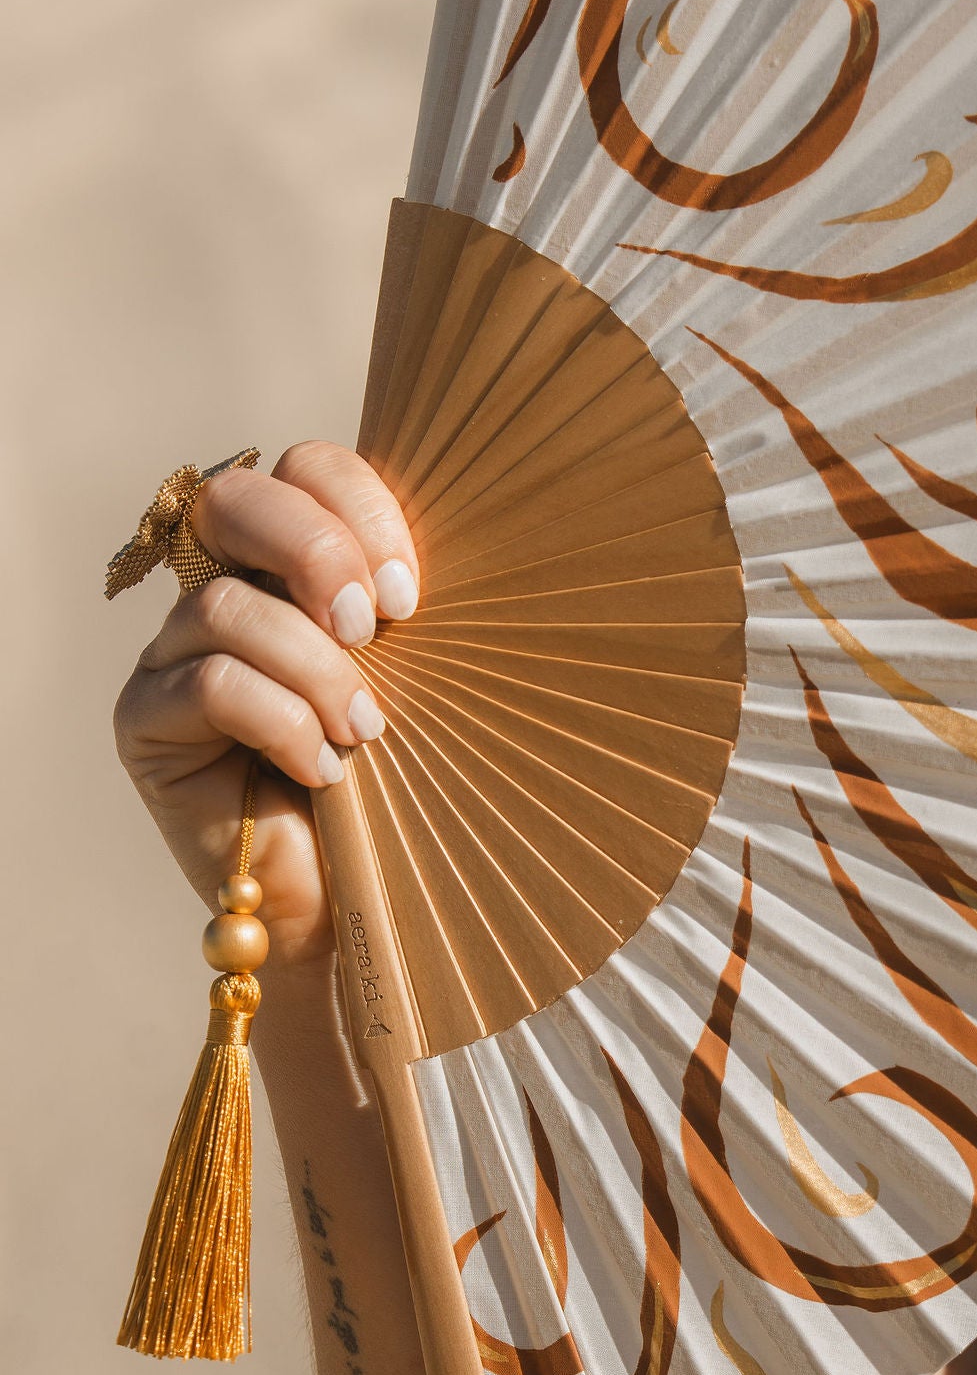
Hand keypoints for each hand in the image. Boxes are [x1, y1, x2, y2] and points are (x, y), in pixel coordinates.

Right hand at [113, 444, 419, 970]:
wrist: (358, 906)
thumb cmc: (401, 788)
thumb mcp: (422, 679)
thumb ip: (409, 610)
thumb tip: (433, 568)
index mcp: (291, 563)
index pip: (302, 469)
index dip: (357, 505)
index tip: (413, 593)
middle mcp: (223, 591)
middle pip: (233, 498)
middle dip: (314, 549)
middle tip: (373, 625)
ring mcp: (173, 655)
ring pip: (226, 608)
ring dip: (314, 667)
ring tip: (367, 731)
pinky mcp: (146, 722)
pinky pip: (208, 685)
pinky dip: (281, 723)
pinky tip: (325, 771)